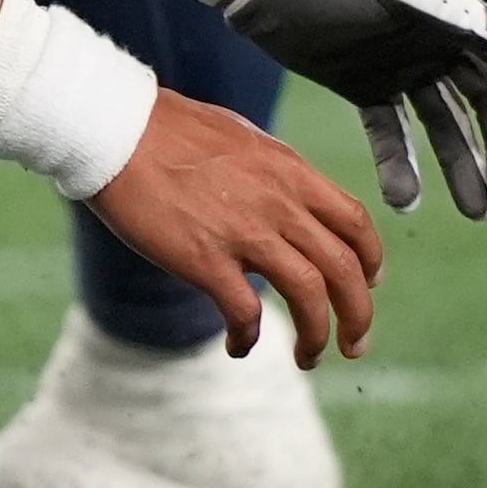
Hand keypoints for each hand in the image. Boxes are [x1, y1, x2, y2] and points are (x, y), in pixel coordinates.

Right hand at [81, 92, 384, 365]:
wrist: (115, 130)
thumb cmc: (168, 130)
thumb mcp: (241, 139)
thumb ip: (271, 173)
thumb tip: (285, 199)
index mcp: (290, 170)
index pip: (355, 221)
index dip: (371, 259)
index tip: (368, 283)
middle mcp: (279, 201)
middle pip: (345, 268)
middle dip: (358, 315)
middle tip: (355, 343)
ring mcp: (244, 231)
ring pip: (309, 295)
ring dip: (316, 336)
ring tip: (308, 358)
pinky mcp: (205, 259)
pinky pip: (245, 312)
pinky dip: (248, 337)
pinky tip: (238, 345)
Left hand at [223, 0, 486, 219]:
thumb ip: (453, 15)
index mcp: (455, 13)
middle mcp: (436, 41)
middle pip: (485, 103)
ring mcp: (402, 66)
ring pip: (444, 126)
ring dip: (461, 167)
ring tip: (475, 212)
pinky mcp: (364, 85)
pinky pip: (392, 133)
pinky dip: (402, 166)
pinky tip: (406, 201)